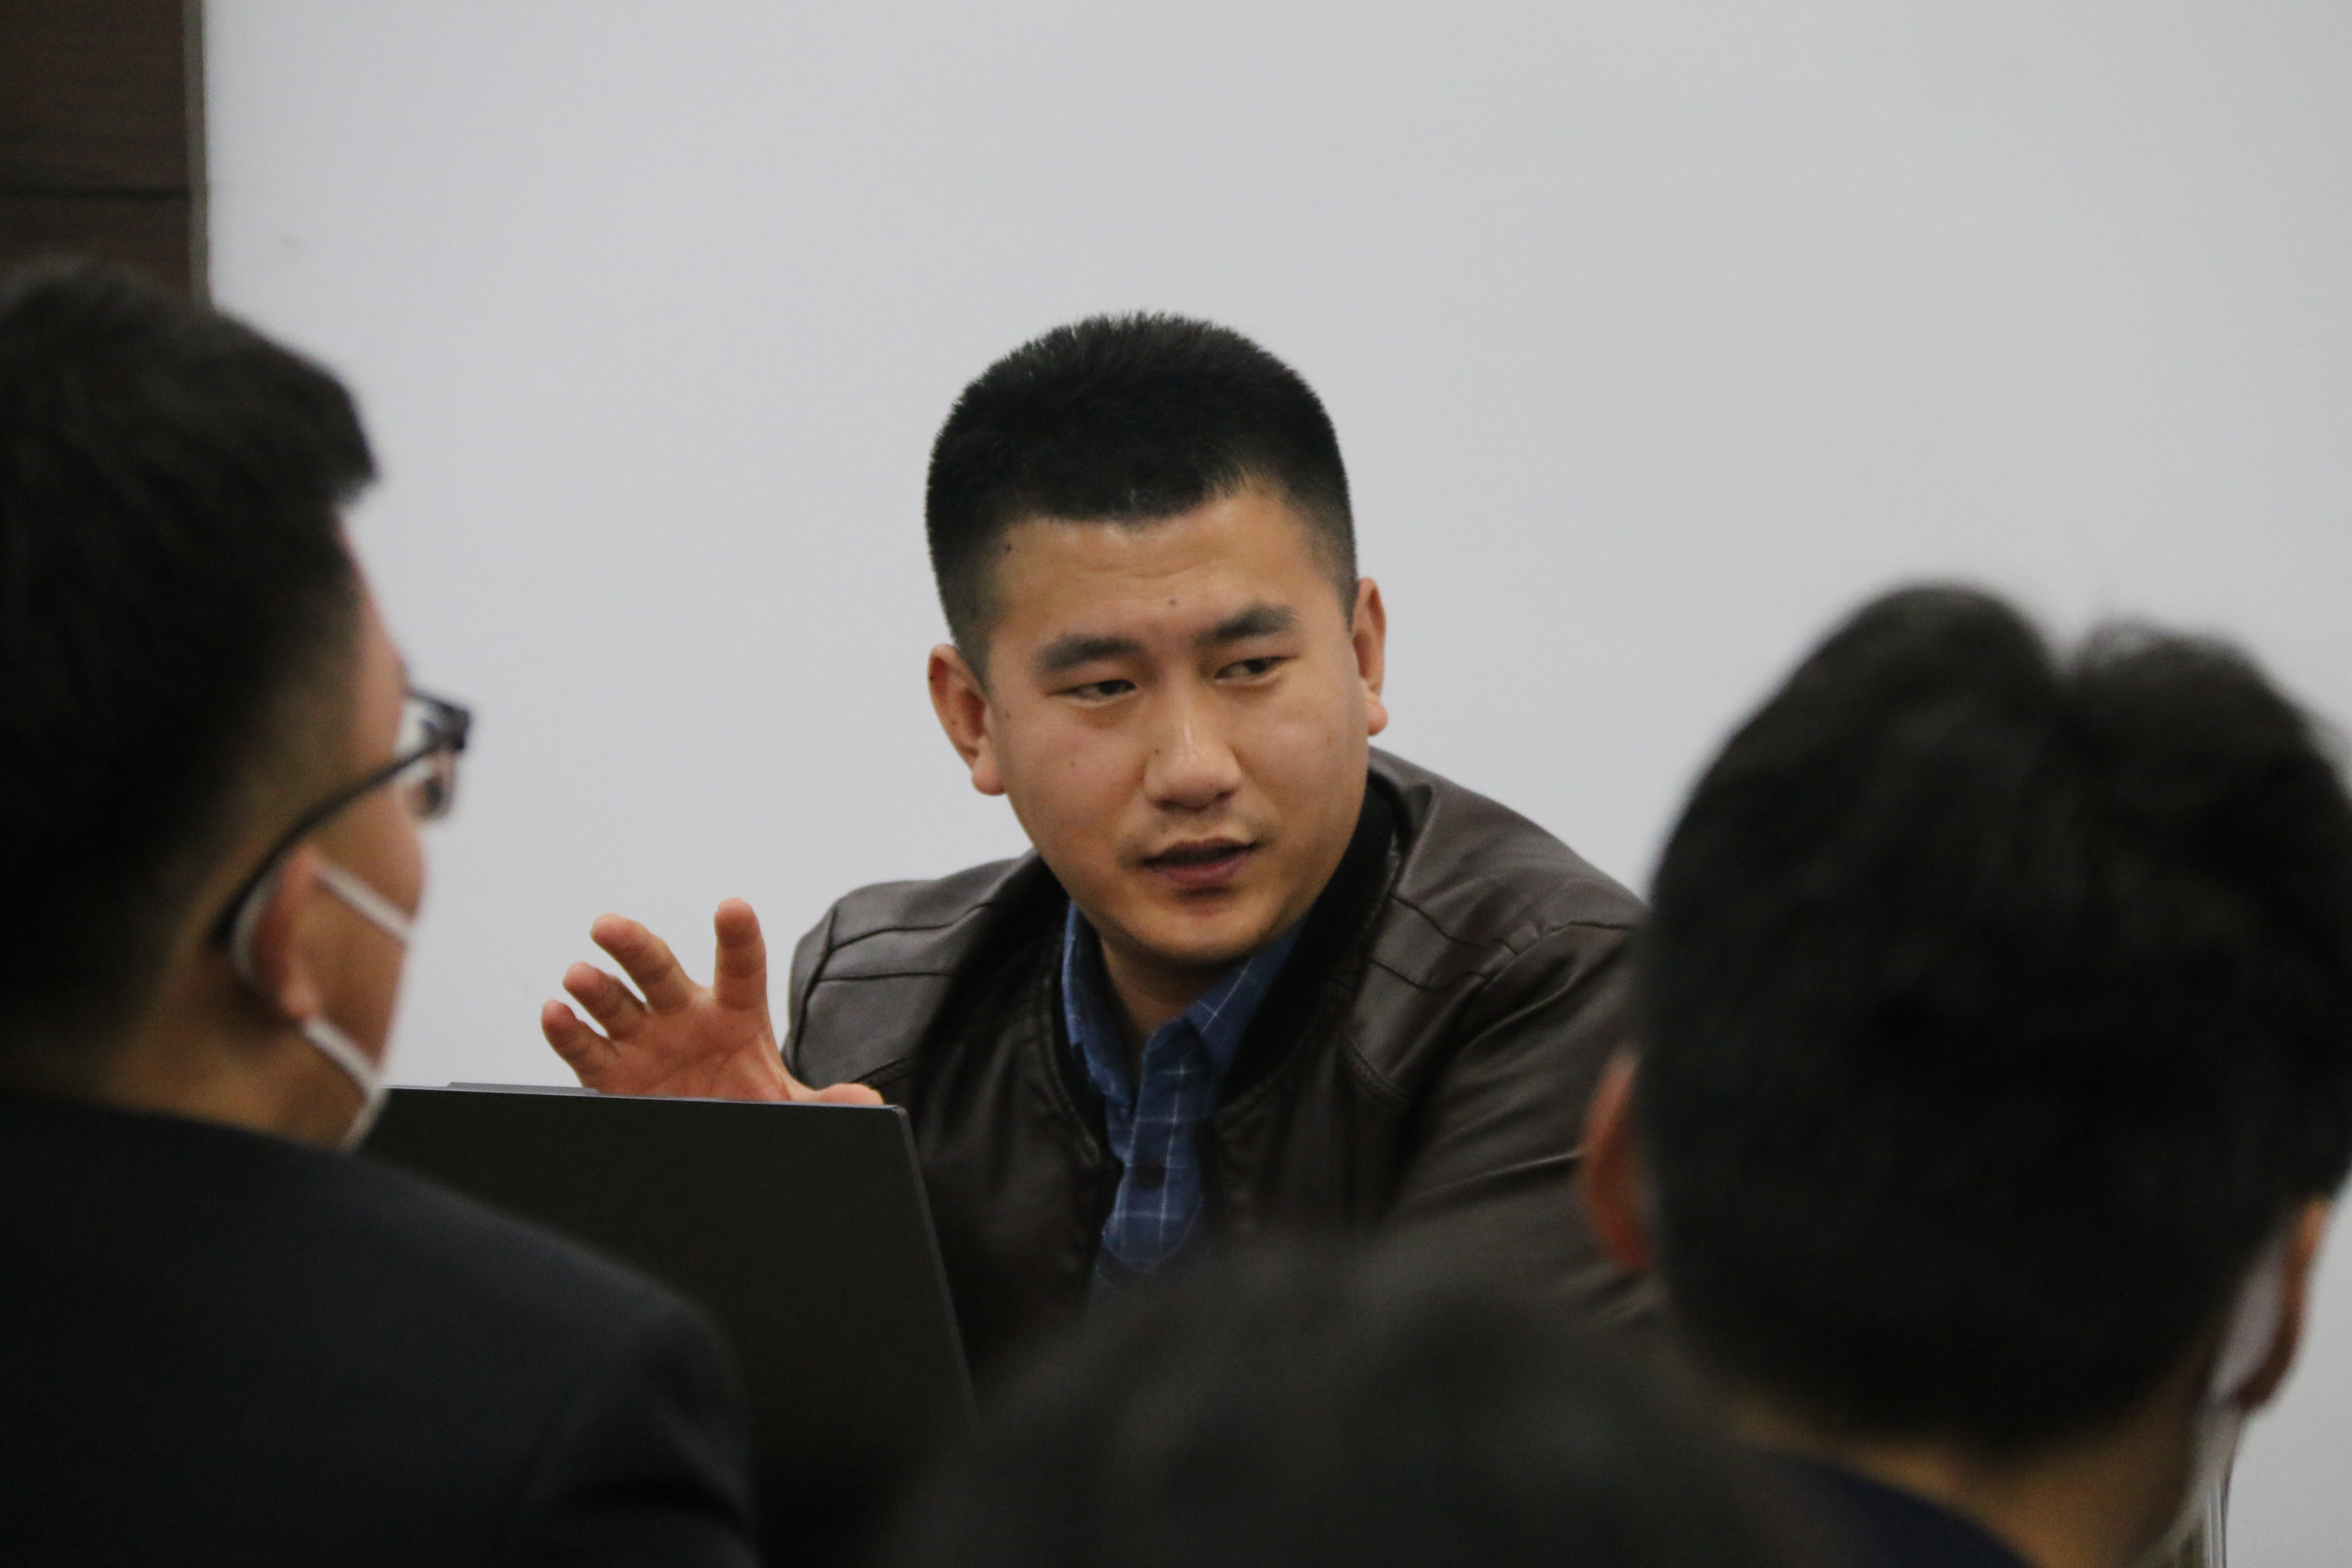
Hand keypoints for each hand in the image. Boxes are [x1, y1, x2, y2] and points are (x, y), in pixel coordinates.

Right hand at [541, 898, 882, 1104]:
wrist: (719, 1148)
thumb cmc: (752, 1110)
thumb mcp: (792, 1110)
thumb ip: (827, 1107)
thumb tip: (864, 1104)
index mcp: (736, 1014)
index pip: (741, 967)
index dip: (738, 938)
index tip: (733, 907)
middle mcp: (685, 1017)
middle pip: (660, 971)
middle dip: (634, 946)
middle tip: (609, 925)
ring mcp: (645, 1042)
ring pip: (616, 1004)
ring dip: (595, 988)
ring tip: (578, 975)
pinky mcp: (614, 1076)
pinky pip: (587, 1049)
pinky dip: (567, 1032)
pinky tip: (556, 1012)